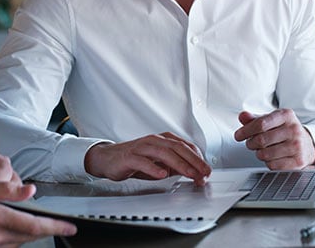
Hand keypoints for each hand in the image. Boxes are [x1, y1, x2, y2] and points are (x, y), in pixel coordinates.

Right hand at [0, 170, 76, 246]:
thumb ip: (6, 189)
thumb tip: (30, 191)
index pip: (34, 224)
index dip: (55, 226)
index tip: (69, 227)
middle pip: (29, 236)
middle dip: (46, 230)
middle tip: (60, 225)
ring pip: (19, 242)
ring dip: (31, 234)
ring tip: (38, 223)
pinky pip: (7, 247)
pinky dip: (16, 238)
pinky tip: (15, 229)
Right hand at [84, 133, 210, 184]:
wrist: (108, 158)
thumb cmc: (134, 159)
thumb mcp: (158, 162)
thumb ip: (175, 165)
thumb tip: (194, 171)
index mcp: (162, 140)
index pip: (184, 146)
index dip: (197, 158)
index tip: (206, 171)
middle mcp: (153, 141)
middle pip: (177, 148)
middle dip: (193, 161)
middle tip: (204, 173)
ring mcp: (141, 147)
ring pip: (163, 153)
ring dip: (179, 164)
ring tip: (190, 173)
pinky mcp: (129, 157)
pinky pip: (142, 161)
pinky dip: (153, 167)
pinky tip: (162, 174)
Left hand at [234, 109, 314, 169]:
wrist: (307, 144)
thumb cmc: (285, 131)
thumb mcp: (271, 120)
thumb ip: (255, 119)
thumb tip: (242, 116)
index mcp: (286, 115)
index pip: (260, 123)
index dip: (245, 131)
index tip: (238, 135)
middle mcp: (294, 129)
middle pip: (261, 139)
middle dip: (250, 143)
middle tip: (251, 143)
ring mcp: (297, 146)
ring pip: (265, 154)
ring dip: (258, 153)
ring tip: (262, 149)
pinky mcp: (298, 162)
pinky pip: (272, 166)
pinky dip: (268, 162)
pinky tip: (272, 157)